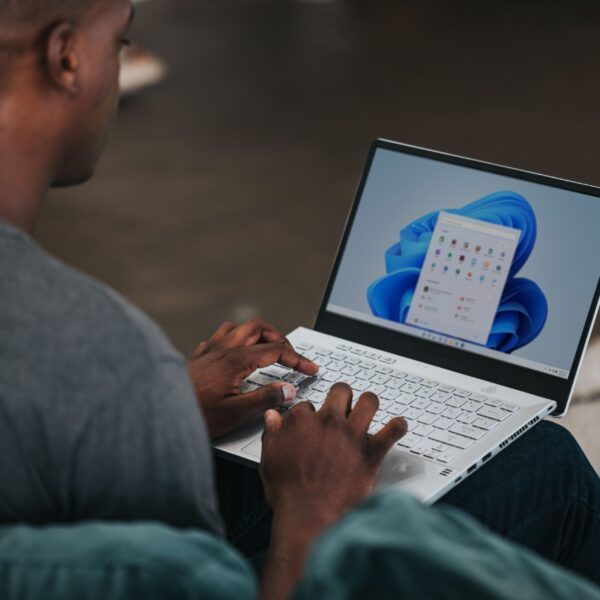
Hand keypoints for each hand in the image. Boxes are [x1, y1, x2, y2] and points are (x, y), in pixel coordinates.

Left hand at [188, 320, 317, 438]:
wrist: (159, 415)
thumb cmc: (194, 416)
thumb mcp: (236, 413)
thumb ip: (266, 399)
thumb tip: (289, 389)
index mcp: (236, 360)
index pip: (276, 350)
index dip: (298, 359)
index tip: (310, 369)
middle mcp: (223, 349)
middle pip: (258, 327)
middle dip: (279, 337)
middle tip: (290, 355)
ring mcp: (209, 350)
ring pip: (238, 327)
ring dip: (257, 334)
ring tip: (267, 348)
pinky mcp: (198, 357)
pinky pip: (220, 336)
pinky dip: (235, 339)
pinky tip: (236, 354)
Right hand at [260, 382, 406, 521]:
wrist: (309, 516)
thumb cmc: (288, 491)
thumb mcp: (269, 458)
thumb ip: (272, 433)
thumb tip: (272, 417)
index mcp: (302, 421)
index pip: (307, 405)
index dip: (309, 414)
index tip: (311, 423)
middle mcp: (329, 421)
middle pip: (341, 392)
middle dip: (341, 396)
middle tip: (342, 405)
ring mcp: (352, 435)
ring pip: (369, 401)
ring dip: (369, 403)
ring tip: (368, 408)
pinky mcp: (371, 452)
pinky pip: (392, 431)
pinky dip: (398, 427)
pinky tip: (398, 426)